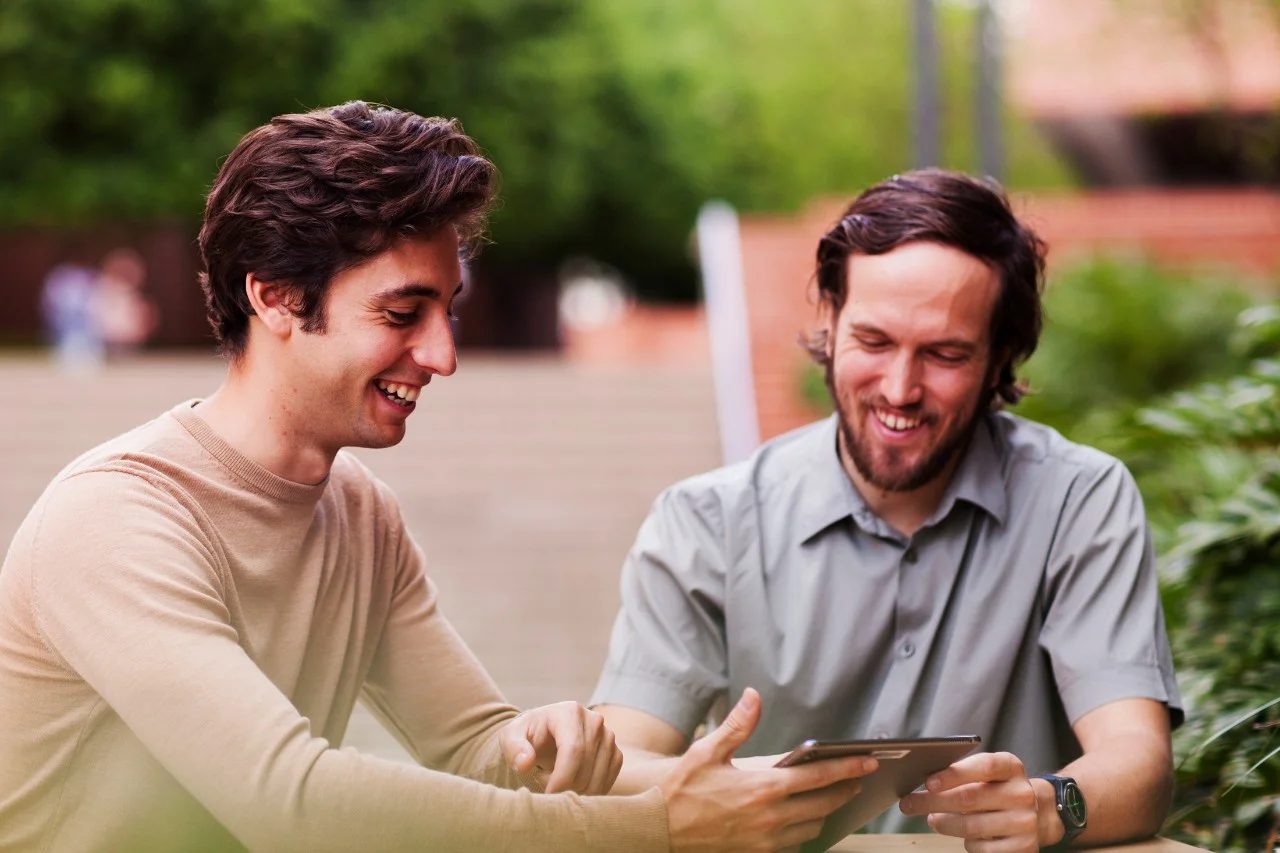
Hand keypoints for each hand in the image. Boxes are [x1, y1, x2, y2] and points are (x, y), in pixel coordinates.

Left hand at [498, 701, 621, 794]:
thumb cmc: (527, 736)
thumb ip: (514, 749)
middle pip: (586, 766)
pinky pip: (607, 780)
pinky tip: (572, 784)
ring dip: (576, 789)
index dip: (562, 778)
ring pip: (598, 776)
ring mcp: (608, 736)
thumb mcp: (511, 737)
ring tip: (557, 779)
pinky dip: (590, 790)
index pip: (573, 750)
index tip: (548, 794)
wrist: (544, 734)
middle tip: (547, 784)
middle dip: (566, 786)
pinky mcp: (614, 752)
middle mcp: (594, 720)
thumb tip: (526, 763)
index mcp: (570, 712)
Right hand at [660, 688, 878, 852]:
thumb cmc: (682, 790)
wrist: (659, 830)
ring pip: (813, 827)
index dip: (847, 768)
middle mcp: (769, 817)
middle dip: (844, 790)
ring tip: (830, 797)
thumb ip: (737, 724)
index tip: (866, 762)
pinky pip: (794, 845)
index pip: (818, 777)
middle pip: (824, 805)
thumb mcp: (707, 750)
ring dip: (825, 812)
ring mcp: (765, 840)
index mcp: (762, 787)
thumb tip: (754, 696)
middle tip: (856, 779)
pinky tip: (801, 819)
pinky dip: (804, 831)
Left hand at [899, 751, 1045, 852]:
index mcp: (1011, 767)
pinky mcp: (1024, 848)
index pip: (983, 766)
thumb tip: (924, 784)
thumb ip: (962, 773)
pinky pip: (982, 848)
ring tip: (932, 819)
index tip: (928, 783)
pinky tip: (965, 835)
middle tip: (909, 804)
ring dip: (943, 824)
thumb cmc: (998, 789)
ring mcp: (1025, 822)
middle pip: (970, 798)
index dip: (954, 774)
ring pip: (971, 826)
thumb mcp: (989, 773)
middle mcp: (1022, 793)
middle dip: (932, 802)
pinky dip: (967, 843)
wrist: (1037, 814)